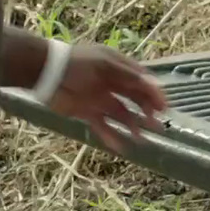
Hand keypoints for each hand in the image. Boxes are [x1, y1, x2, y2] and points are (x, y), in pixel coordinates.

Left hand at [48, 42, 168, 151]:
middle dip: (146, 111)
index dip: (154, 94)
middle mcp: (112, 83)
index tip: (164, 108)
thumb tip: (155, 86)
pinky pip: (103, 125)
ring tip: (142, 139)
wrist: (45, 73)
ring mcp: (99, 98)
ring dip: (132, 125)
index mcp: (118, 68)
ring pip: (121, 114)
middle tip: (157, 125)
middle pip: (134, 98)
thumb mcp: (106, 65)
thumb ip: (130, 76)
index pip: (141, 82)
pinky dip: (111, 135)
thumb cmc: (78, 63)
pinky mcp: (87, 112)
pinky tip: (121, 147)